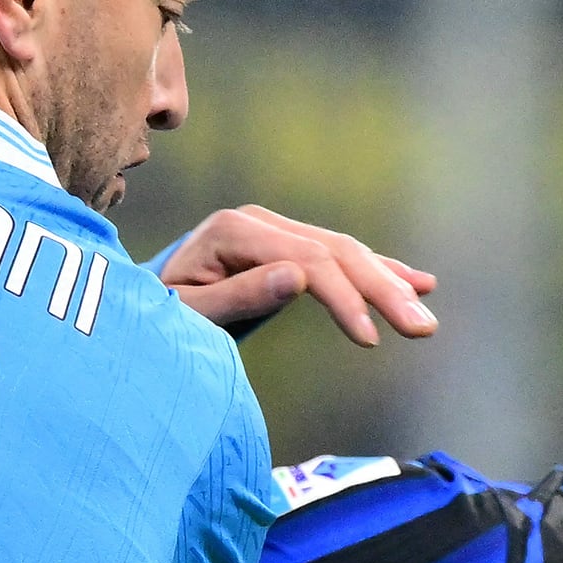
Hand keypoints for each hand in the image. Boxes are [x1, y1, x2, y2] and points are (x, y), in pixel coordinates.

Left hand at [157, 205, 438, 343]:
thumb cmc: (155, 313)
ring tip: (426, 319)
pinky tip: (418, 282)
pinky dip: (378, 271)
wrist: (136, 297)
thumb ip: (237, 297)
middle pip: (336, 251)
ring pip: (346, 252)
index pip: (308, 261)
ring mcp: (275, 230)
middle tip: (422, 329)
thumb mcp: (185, 314)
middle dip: (383, 291)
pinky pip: (339, 256)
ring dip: (391, 284)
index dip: (345, 300)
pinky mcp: (286, 244)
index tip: (371, 340)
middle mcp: (259, 222)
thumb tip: (298, 278)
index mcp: (234, 232)